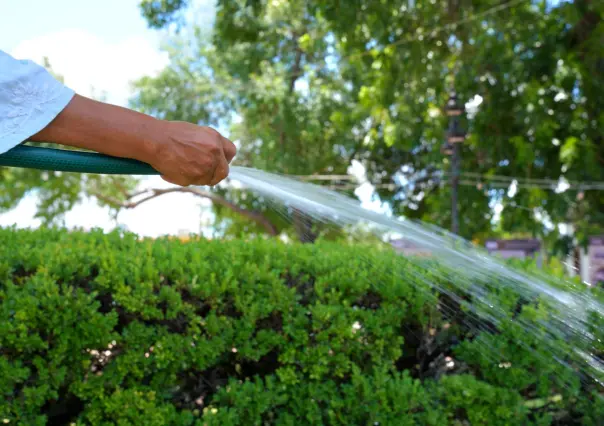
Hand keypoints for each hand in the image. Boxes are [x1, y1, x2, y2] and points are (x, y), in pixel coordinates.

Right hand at [30, 95, 236, 186]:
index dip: (222, 158)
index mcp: (205, 133)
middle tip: (191, 168)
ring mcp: (208, 154)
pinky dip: (193, 180)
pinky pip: (206, 181)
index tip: (212, 163)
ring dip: (201, 177)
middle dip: (214, 169)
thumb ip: (185, 147)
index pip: (230, 148)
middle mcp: (212, 141)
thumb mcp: (167, 137)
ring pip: (217, 175)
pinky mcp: (201, 165)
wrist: (136, 138)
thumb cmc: (146, 137)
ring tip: (176, 169)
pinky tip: (174, 171)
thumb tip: (184, 153)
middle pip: (227, 164)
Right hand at [148, 121, 236, 186]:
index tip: (219, 161)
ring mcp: (205, 167)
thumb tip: (216, 156)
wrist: (155, 140)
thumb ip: (209, 144)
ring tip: (184, 166)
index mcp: (215, 139)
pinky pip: (194, 183)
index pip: (231, 152)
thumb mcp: (197, 132)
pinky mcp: (194, 178)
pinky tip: (174, 168)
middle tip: (205, 171)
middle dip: (216, 173)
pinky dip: (185, 179)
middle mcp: (214, 153)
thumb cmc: (171, 134)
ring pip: (208, 180)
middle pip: (224, 172)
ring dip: (199, 177)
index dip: (225, 158)